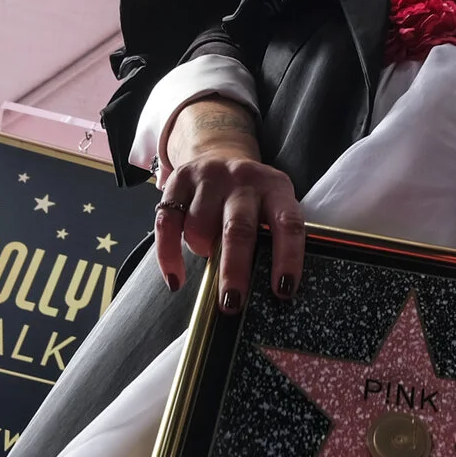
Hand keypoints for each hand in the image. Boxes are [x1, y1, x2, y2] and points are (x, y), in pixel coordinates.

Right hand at [154, 101, 303, 311]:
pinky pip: (167, 223)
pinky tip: (175, 279)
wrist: (219, 153)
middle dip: (235, 270)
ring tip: (209, 253)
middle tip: (232, 303)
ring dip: (202, 250)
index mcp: (276, 188)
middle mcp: (244, 179)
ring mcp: (210, 177)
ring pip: (200, 226)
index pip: (288, 223)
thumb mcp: (269, 207)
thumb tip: (265, 290)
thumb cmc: (250, 198)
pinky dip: (168, 254)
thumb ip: (268, 238)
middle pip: (238, 228)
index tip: (283, 291)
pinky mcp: (179, 180)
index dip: (288, 257)